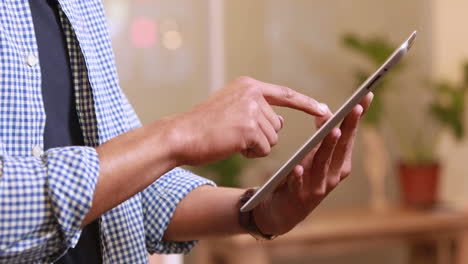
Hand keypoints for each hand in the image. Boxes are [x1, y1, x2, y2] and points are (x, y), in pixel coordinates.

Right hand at [169, 76, 328, 165]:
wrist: (181, 135)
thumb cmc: (204, 126)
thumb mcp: (231, 108)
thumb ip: (256, 110)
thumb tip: (280, 123)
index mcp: (249, 85)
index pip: (285, 94)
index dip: (307, 104)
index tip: (325, 109)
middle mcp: (253, 93)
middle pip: (277, 125)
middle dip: (262, 136)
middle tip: (236, 135)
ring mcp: (252, 109)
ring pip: (272, 139)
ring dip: (255, 146)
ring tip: (232, 139)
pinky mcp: (249, 128)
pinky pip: (264, 148)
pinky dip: (251, 153)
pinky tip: (233, 146)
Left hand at [252, 93, 373, 234]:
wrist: (284, 212)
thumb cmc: (301, 178)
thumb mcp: (313, 156)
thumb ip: (319, 136)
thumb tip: (323, 110)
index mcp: (340, 163)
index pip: (349, 135)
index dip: (356, 117)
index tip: (365, 96)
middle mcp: (334, 174)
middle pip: (341, 147)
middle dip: (348, 126)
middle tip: (354, 107)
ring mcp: (318, 187)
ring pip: (323, 163)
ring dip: (329, 147)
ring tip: (331, 131)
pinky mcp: (299, 197)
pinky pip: (299, 184)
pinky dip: (299, 176)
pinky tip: (298, 167)